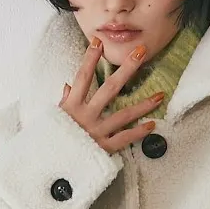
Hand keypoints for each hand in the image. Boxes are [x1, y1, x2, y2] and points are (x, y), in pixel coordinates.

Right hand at [58, 37, 163, 153]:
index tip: (99, 41)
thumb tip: (68, 85)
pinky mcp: (103, 148)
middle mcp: (86, 116)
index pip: (82, 77)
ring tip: (160, 96)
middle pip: (110, 88)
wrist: (49, 167)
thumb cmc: (52, 140)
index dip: (90, 58)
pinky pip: (124, 139)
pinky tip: (152, 125)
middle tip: (141, 53)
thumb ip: (64, 101)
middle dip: (127, 68)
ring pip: (124, 114)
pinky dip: (138, 132)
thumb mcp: (54, 118)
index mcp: (72, 106)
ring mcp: (96, 132)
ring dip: (143, 104)